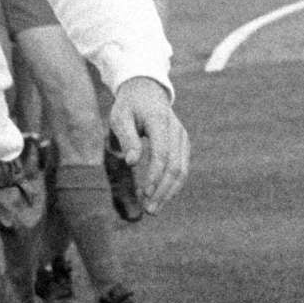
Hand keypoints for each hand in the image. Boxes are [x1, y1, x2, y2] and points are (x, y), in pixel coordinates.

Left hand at [106, 76, 189, 214]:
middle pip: (176, 166)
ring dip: (169, 192)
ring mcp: (183, 138)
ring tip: (153, 209)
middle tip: (150, 210)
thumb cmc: (128, 106)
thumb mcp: (120, 117)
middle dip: (163, 190)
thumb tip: (132, 163)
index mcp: (160, 122)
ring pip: (182, 170)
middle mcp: (177, 131)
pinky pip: (182, 168)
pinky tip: (159, 196)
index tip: (145, 194)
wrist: (146, 92)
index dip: (155, 176)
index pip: (162, 154)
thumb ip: (127, 138)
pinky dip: (172, 184)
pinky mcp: (183, 145)